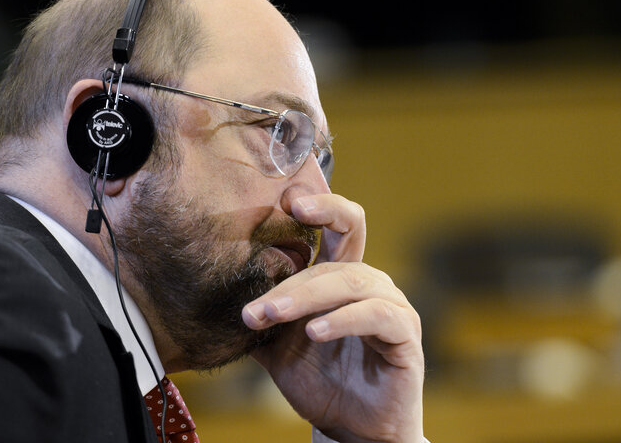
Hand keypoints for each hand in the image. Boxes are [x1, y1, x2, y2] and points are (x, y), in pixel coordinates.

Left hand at [242, 194, 424, 442]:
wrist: (351, 430)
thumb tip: (214, 296)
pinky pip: (377, 315)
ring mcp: (391, 305)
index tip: (288, 200)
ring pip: (351, 282)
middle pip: (340, 252)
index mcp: (341, 277)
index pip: (339, 226)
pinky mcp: (406, 333)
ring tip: (274, 316)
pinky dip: (343, 320)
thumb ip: (257, 319)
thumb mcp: (278, 348)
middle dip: (297, 269)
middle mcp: (369, 282)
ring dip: (308, 297)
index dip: (321, 206)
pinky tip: (315, 331)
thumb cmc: (321, 382)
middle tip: (260, 295)